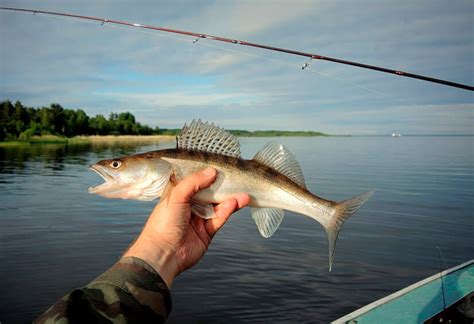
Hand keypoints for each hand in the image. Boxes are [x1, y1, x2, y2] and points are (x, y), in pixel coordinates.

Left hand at [123, 167, 249, 287]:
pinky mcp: (207, 231)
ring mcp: (199, 219)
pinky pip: (220, 218)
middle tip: (236, 179)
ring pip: (218, 206)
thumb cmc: (163, 223)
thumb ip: (194, 182)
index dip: (206, 174)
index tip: (220, 165)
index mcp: (178, 195)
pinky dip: (228, 210)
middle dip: (223, 187)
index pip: (194, 180)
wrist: (164, 253)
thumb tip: (212, 171)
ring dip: (230, 199)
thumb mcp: (176, 195)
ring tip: (243, 193)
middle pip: (210, 193)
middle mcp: (189, 206)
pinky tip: (236, 203)